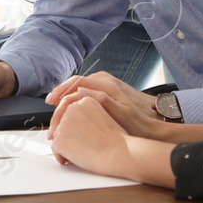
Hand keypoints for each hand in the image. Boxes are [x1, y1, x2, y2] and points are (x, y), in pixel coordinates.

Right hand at [46, 72, 164, 137]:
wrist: (153, 122)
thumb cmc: (138, 122)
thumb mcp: (121, 114)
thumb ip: (102, 101)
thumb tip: (82, 92)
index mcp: (106, 84)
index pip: (76, 82)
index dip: (60, 92)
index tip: (50, 102)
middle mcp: (105, 80)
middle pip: (75, 82)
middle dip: (60, 93)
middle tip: (48, 105)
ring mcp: (105, 83)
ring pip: (79, 85)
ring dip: (66, 94)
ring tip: (56, 107)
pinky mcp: (106, 90)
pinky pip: (85, 89)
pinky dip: (75, 96)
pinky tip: (70, 107)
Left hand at [49, 94, 133, 176]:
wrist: (119, 153)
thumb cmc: (117, 140)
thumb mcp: (106, 116)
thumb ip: (90, 113)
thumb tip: (78, 120)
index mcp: (85, 100)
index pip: (70, 108)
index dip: (71, 122)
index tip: (72, 131)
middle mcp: (73, 108)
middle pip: (61, 121)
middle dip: (64, 133)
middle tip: (72, 145)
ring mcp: (65, 123)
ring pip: (57, 134)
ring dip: (63, 144)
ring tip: (76, 153)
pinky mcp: (60, 138)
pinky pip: (54, 148)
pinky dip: (61, 155)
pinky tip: (71, 159)